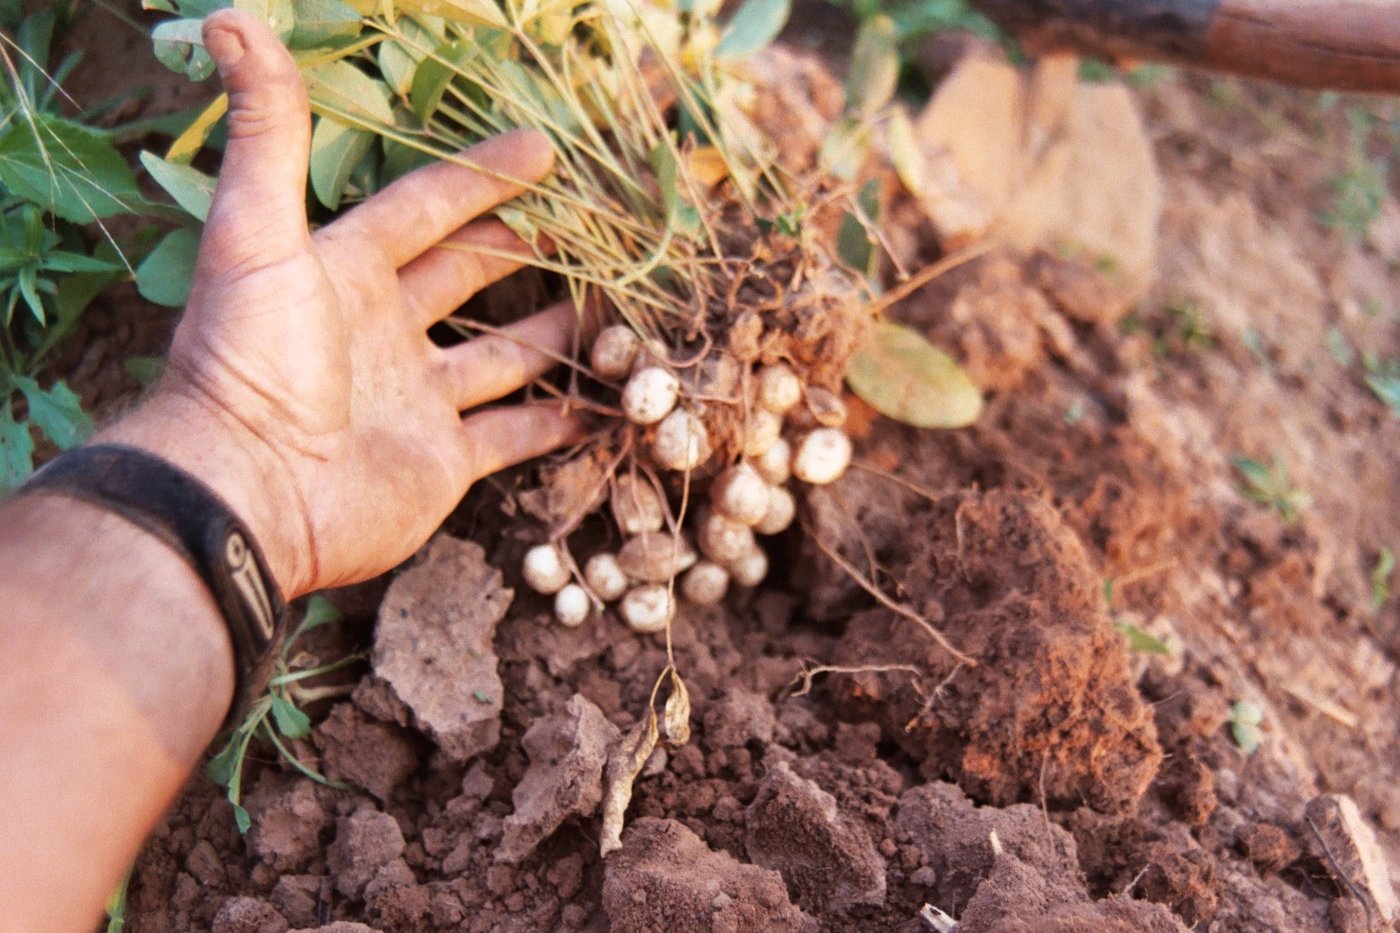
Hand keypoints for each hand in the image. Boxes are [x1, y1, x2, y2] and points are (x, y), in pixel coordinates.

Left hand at [104, 9, 584, 596]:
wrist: (249, 492)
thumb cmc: (252, 360)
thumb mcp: (255, 235)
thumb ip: (267, 135)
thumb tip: (231, 18)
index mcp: (345, 272)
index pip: (424, 210)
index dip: (479, 178)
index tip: (542, 149)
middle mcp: (385, 331)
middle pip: (468, 277)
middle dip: (523, 250)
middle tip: (588, 228)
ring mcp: (417, 398)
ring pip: (501, 356)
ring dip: (553, 334)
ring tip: (612, 309)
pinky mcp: (442, 462)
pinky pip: (511, 434)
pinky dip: (555, 421)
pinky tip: (601, 402)